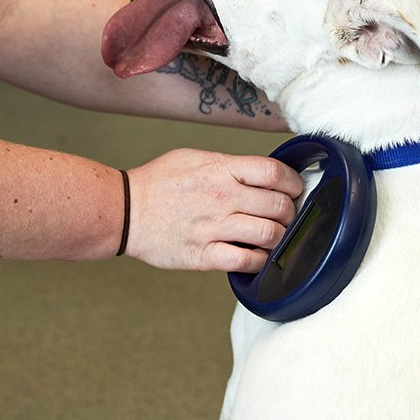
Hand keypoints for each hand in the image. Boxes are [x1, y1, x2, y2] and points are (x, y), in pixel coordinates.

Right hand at [124, 148, 302, 271]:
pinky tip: (257, 255)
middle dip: (290, 213)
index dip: (293, 182)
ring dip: (279, 237)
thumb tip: (259, 173)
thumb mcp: (194, 158)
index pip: (274, 172)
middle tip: (286, 216)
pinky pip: (247, 261)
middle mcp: (221, 197)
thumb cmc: (157, 183)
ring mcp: (214, 228)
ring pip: (269, 235)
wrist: (124, 211)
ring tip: (273, 237)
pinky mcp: (204, 255)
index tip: (294, 189)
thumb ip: (228, 165)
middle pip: (279, 206)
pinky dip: (260, 260)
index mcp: (220, 170)